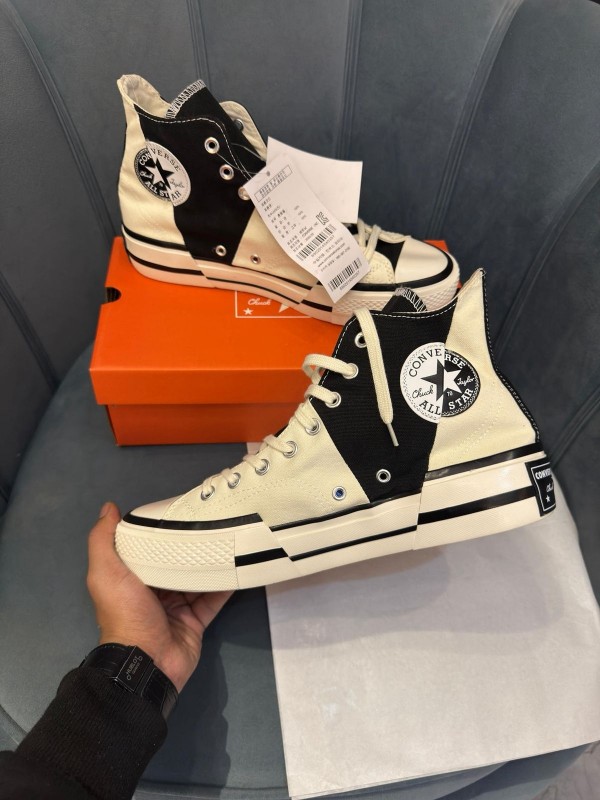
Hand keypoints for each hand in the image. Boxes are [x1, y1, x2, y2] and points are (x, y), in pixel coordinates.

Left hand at [87, 502, 232, 691]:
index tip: (178, 510)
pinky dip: (225, 585)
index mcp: (131, 579)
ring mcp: (176, 607)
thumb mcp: (106, 573)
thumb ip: (103, 540)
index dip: (160, 531)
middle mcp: (153, 592)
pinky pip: (213, 599)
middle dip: (190, 546)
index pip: (148, 549)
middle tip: (211, 521)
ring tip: (229, 539)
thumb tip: (108, 508)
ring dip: (211, 563)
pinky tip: (238, 566)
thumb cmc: (126, 614)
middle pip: (175, 563)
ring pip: (197, 579)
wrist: (146, 662)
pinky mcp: (196, 621)